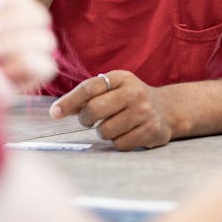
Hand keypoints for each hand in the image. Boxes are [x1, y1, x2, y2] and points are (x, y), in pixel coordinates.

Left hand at [0, 0, 57, 102]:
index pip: (29, 0)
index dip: (11, 0)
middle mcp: (5, 37)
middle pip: (42, 17)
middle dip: (12, 20)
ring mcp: (13, 62)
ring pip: (46, 40)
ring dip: (14, 41)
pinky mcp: (18, 83)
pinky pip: (47, 66)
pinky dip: (24, 63)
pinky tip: (1, 69)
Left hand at [49, 71, 173, 149]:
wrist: (167, 109)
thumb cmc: (130, 99)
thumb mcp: (113, 88)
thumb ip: (88, 96)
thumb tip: (58, 110)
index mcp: (122, 78)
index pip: (89, 88)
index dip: (69, 101)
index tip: (54, 113)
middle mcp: (134, 92)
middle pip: (94, 110)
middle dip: (85, 119)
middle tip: (88, 120)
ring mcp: (144, 112)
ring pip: (105, 131)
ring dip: (103, 132)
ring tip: (114, 125)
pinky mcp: (151, 131)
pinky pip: (119, 144)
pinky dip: (118, 142)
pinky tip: (127, 133)